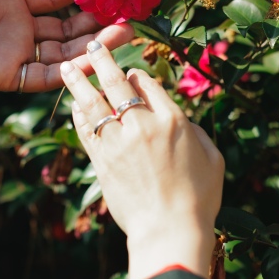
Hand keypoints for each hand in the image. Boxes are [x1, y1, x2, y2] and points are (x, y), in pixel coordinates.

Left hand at [0, 0, 133, 107]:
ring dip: (95, 44)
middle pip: (66, 25)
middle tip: (127, 9)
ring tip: (127, 31)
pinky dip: (74, 70)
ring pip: (64, 52)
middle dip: (95, 19)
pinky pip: (46, 75)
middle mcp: (16, 28)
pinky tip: (100, 56)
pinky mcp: (5, 75)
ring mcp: (13, 53)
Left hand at [59, 41, 223, 278]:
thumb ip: (194, 131)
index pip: (146, 83)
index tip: (129, 73)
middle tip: (91, 47)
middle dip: (102, 61)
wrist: (169, 231)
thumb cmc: (198, 198)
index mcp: (172, 120)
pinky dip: (78, 116)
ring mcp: (118, 143)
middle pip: (116, 84)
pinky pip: (85, 130)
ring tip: (67, 67)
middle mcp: (142, 125)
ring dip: (79, 82)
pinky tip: (73, 106)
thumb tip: (179, 119)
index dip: (135, 74)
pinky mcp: (101, 161)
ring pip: (93, 103)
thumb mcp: (212, 158)